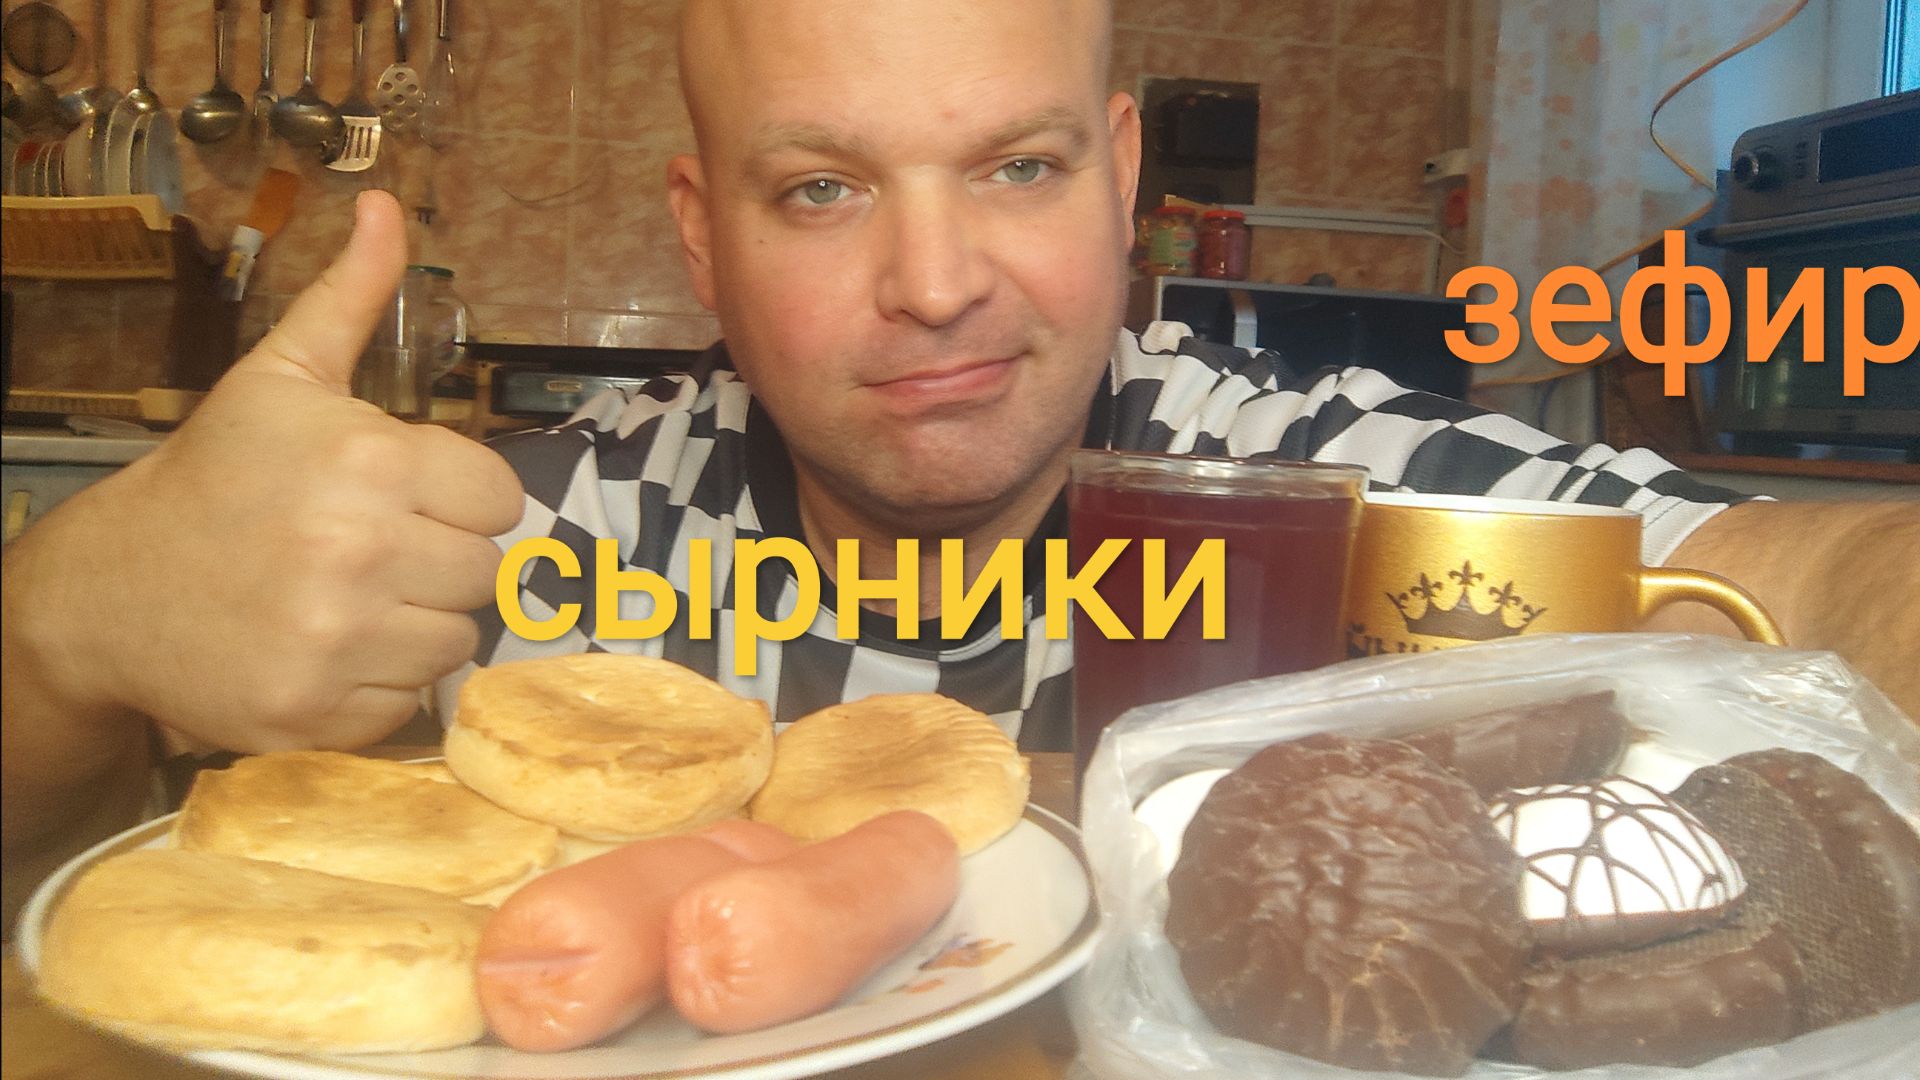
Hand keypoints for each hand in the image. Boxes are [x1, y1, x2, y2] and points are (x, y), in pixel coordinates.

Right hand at [23, 190, 522, 751]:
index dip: (461, 499)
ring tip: (352, 598)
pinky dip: (377, 684)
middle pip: (485, 573)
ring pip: (456, 642)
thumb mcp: (281, 377)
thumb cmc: (216, 476)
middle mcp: (359, 552)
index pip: (500, 500)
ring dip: (417, 624)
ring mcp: (336, 640)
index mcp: (368, 463)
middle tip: (375, 551)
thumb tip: (388, 205)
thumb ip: (349, 296)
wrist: (111, 589)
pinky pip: (407, 703)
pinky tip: (328, 648)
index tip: (409, 498)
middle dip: (441, 560)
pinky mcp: (316, 712)